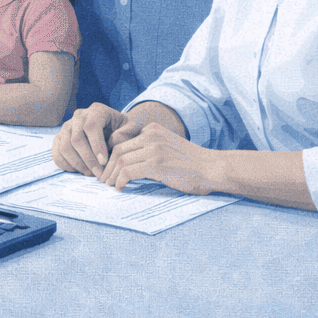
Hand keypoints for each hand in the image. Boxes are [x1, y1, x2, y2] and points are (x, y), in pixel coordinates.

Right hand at [52, 103, 141, 175]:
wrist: (114, 128)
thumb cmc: (124, 129)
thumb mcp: (133, 128)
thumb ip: (127, 134)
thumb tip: (113, 142)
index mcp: (96, 111)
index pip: (91, 127)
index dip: (96, 145)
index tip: (104, 162)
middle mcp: (79, 116)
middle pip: (76, 138)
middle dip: (88, 159)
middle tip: (100, 174)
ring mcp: (67, 126)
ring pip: (64, 146)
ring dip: (77, 164)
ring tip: (92, 173)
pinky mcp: (60, 137)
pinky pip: (57, 153)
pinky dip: (66, 165)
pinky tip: (80, 171)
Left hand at [99, 121, 216, 194]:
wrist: (213, 168)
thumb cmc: (193, 164)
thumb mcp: (169, 147)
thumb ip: (151, 149)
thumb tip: (131, 165)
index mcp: (152, 130)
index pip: (122, 141)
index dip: (111, 156)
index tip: (108, 169)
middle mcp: (151, 135)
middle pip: (118, 149)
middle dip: (108, 166)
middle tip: (104, 180)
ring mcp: (153, 148)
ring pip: (120, 160)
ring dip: (112, 175)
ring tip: (110, 185)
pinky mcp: (156, 163)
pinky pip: (128, 171)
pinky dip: (120, 181)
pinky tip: (120, 188)